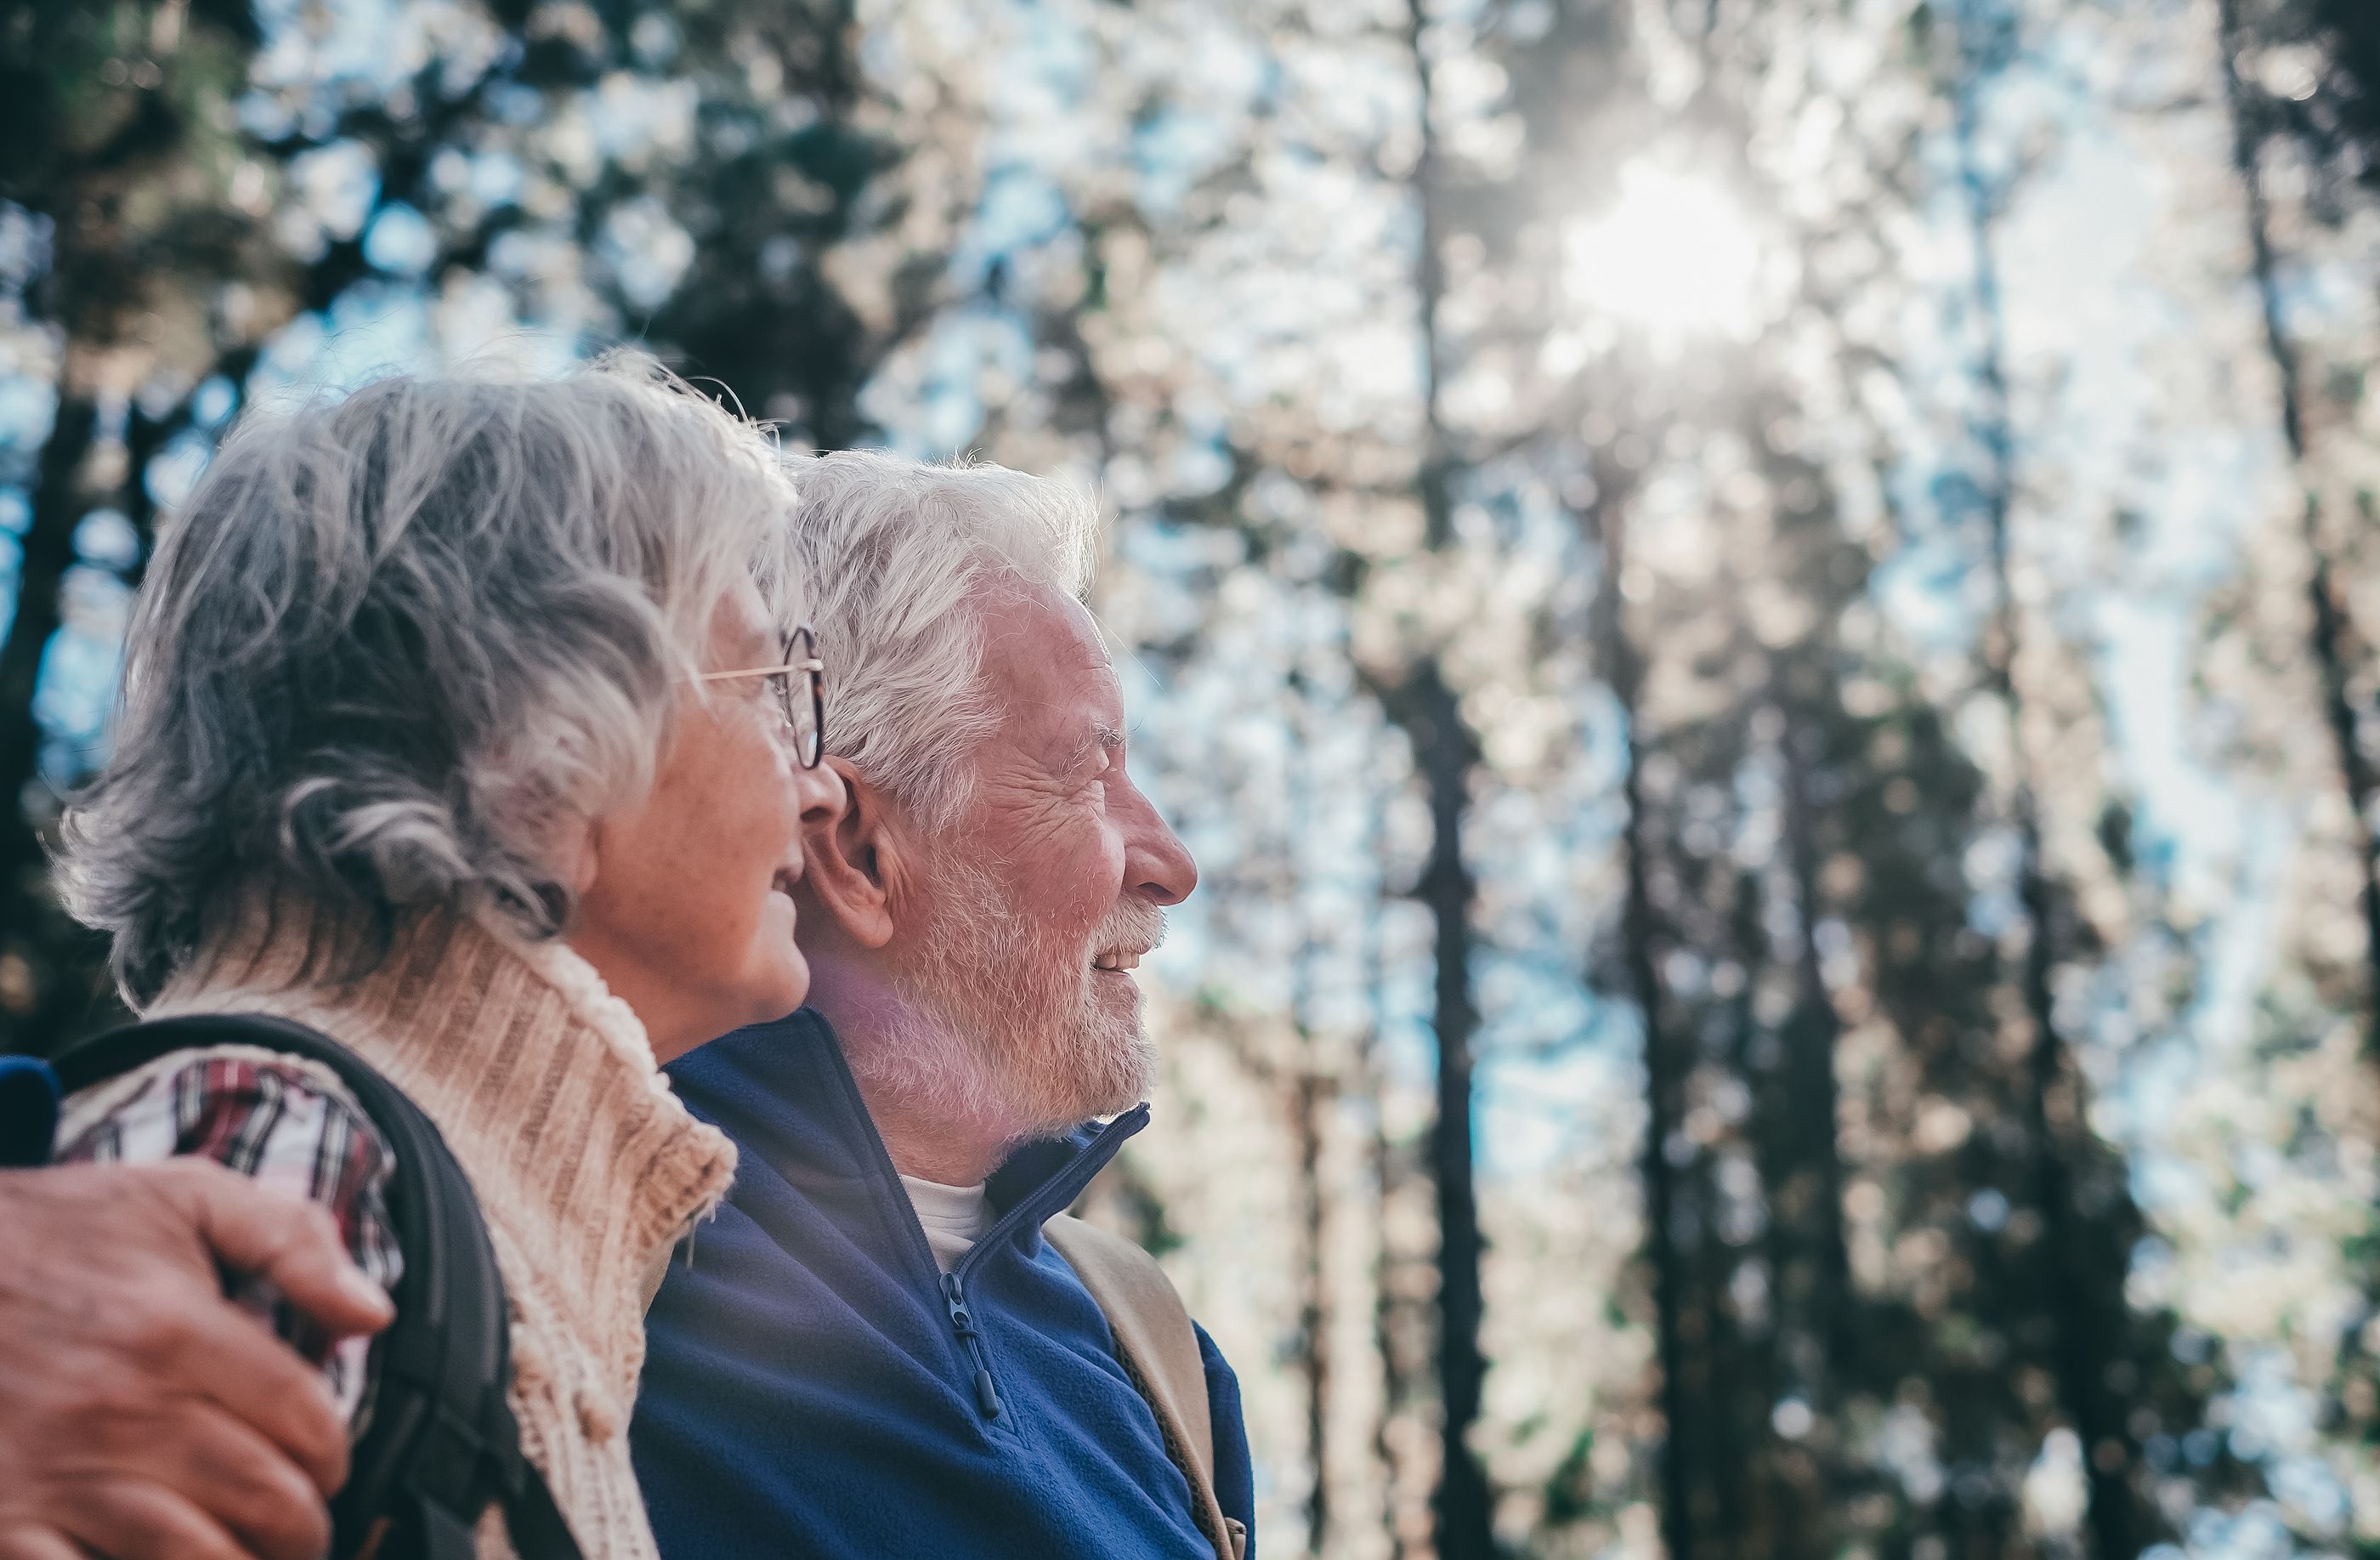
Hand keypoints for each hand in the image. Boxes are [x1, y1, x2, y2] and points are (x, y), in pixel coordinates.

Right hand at [0, 1159, 394, 1559]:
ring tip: (250, 1557)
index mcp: (176, 1332)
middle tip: (302, 1529)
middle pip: (262, 1500)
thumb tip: (373, 1314)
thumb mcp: (183, 1196)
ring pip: (188, 1559)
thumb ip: (293, 1241)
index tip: (329, 1465)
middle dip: (303, 1527)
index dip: (335, 1455)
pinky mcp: (3, 1520)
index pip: (303, 1422)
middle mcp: (122, 1411)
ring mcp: (56, 1474)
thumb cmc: (56, 1232)